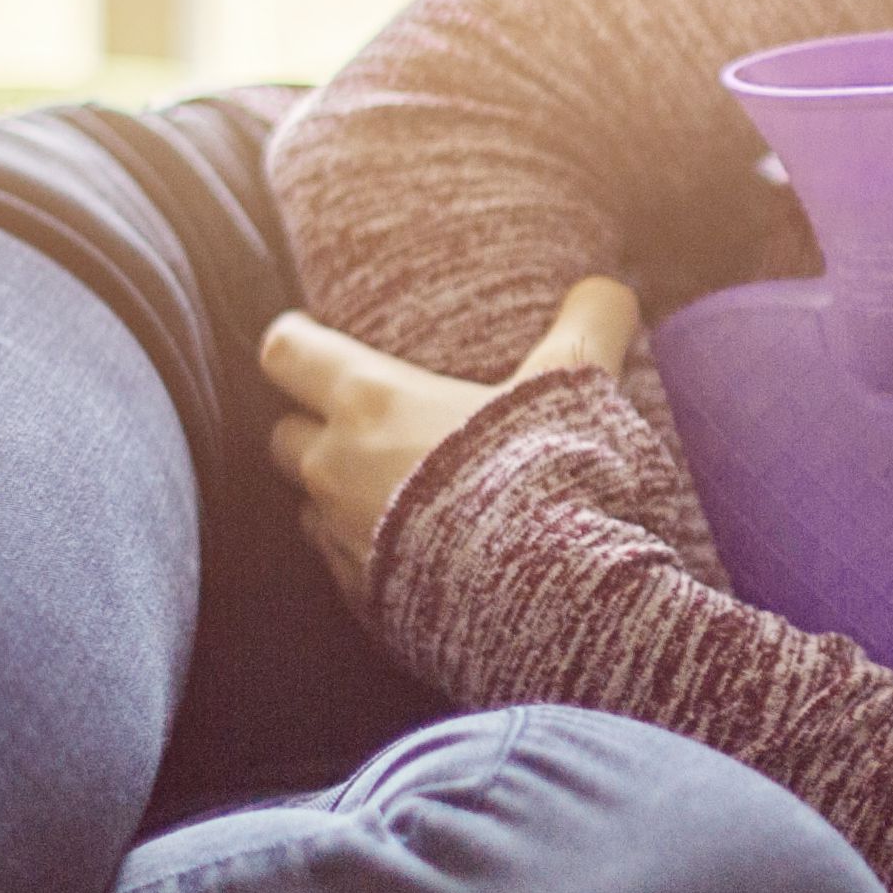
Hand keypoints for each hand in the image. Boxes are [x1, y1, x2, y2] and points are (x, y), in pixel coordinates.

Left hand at [260, 279, 634, 606]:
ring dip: (341, 496)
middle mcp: (337, 469)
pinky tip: (424, 556)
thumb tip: (608, 287)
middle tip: (368, 424)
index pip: (285, 351)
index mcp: (372, 403)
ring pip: (310, 508)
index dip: (297, 339)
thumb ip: (588, 325)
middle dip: (315, 426)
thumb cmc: (545, 481)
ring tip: (400, 495)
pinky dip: (372, 556)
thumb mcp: (575, 387)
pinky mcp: (362, 603)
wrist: (547, 604)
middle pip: (283, 434)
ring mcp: (342, 542)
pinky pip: (345, 569)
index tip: (315, 335)